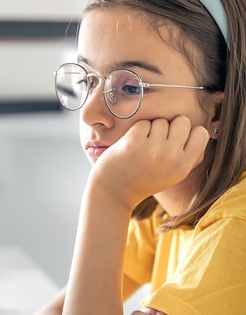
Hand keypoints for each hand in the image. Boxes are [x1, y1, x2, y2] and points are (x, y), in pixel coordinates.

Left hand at [92, 115, 209, 208]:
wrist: (113, 193)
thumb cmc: (143, 181)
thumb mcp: (172, 176)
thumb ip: (189, 157)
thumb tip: (202, 134)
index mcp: (184, 166)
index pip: (201, 133)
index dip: (188, 132)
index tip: (175, 141)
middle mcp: (171, 157)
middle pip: (182, 121)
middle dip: (170, 127)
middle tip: (156, 142)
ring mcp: (153, 148)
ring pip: (161, 121)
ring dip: (151, 129)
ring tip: (142, 147)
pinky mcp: (134, 141)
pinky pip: (143, 123)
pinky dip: (136, 131)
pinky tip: (131, 145)